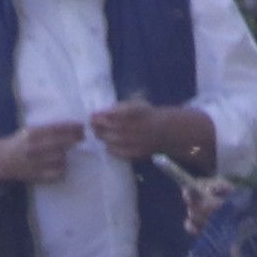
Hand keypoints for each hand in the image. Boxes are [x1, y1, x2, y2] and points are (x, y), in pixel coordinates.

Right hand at [0, 121, 83, 188]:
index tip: (81, 126)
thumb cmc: (18, 143)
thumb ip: (46, 130)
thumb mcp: (29, 131)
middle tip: (82, 137)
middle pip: (62, 143)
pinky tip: (61, 165)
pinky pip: (57, 172)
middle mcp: (34, 147)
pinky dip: (62, 169)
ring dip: (66, 154)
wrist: (0, 160)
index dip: (71, 127)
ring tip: (65, 152)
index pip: (57, 129)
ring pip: (61, 158)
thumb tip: (70, 127)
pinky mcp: (37, 175)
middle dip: (75, 139)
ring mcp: (36, 162)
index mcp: (32, 134)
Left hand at [83, 99, 202, 162]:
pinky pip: (119, 151)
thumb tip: (101, 112)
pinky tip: (107, 143)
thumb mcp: (137, 104)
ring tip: (96, 133)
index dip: (103, 114)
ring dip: (102, 136)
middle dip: (98, 125)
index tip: (93, 114)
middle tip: (90, 124)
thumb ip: (121, 108)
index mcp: (138, 112)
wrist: (165, 132)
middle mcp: (138, 127)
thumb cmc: (146, 115)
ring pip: (113, 139)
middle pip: (112, 127)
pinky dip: (110, 147)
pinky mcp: (136, 153)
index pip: (116, 113)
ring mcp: (137, 141)